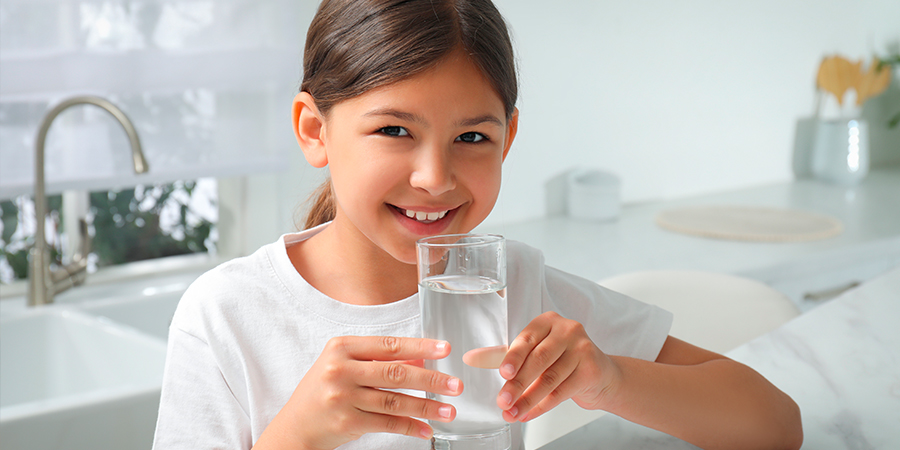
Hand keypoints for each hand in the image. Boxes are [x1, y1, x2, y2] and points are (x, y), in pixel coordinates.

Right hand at [260, 336, 461, 449]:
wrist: (295, 425)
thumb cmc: (324, 390)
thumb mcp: (346, 366)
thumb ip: (380, 361)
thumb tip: (421, 361)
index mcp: (341, 347)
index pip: (388, 345)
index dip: (420, 347)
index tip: (444, 350)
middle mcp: (340, 370)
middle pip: (395, 373)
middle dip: (430, 380)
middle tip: (455, 384)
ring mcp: (343, 397)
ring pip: (394, 402)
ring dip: (426, 407)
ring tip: (449, 410)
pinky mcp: (347, 422)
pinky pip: (387, 424)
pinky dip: (410, 427)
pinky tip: (426, 429)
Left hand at [495, 311, 619, 421]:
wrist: (600, 374)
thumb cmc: (561, 359)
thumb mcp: (531, 353)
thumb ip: (501, 355)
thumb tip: (470, 358)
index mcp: (548, 321)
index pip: (527, 339)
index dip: (513, 357)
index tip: (503, 374)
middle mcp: (567, 330)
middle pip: (539, 359)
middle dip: (518, 383)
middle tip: (503, 401)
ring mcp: (582, 348)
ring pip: (550, 378)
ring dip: (528, 399)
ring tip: (512, 413)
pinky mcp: (592, 369)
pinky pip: (562, 392)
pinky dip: (542, 406)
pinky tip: (528, 414)